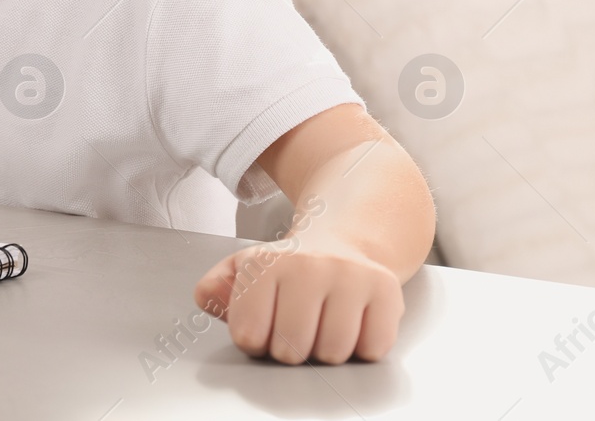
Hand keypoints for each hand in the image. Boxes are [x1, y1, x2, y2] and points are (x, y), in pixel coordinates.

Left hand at [193, 236, 404, 363]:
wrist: (341, 242)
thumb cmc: (287, 268)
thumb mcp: (242, 270)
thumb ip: (214, 289)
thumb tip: (208, 298)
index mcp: (265, 262)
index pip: (249, 335)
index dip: (255, 340)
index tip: (263, 324)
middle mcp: (308, 265)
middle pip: (291, 350)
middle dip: (290, 350)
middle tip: (296, 327)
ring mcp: (350, 276)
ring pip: (333, 352)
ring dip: (326, 350)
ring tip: (322, 323)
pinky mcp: (385, 290)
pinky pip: (372, 348)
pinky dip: (362, 347)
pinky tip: (352, 322)